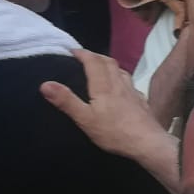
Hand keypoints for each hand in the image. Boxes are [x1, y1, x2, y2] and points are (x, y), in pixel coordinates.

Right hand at [41, 49, 172, 162]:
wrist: (147, 143)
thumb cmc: (114, 132)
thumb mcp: (85, 119)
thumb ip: (66, 101)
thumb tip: (46, 84)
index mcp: (103, 85)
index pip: (93, 62)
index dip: (82, 54)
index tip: (72, 51)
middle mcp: (119, 83)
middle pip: (108, 62)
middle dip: (95, 56)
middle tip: (84, 56)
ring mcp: (132, 92)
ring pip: (120, 71)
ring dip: (109, 64)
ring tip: (101, 67)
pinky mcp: (141, 101)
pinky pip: (130, 83)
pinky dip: (121, 78)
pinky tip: (121, 87)